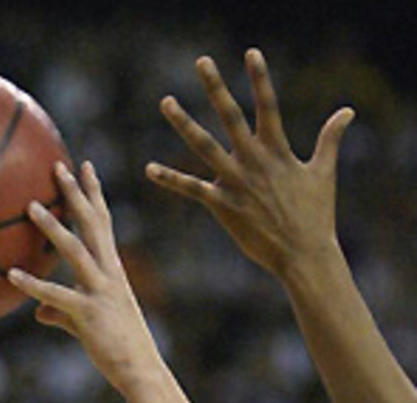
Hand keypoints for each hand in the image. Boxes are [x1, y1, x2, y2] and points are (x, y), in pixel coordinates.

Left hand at [9, 161, 152, 393]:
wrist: (140, 371)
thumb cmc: (118, 347)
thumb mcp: (86, 324)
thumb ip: (62, 313)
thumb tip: (39, 313)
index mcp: (113, 270)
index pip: (103, 222)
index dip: (94, 193)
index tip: (84, 165)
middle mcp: (110, 274)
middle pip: (93, 224)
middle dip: (77, 194)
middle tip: (59, 166)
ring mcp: (100, 291)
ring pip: (75, 251)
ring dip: (53, 227)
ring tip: (30, 206)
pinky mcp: (88, 314)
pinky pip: (56, 295)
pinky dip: (33, 285)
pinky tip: (11, 275)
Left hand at [145, 48, 353, 279]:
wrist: (304, 254)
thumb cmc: (315, 216)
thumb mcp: (323, 172)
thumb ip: (330, 138)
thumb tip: (348, 111)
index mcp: (278, 150)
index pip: (268, 105)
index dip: (260, 78)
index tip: (250, 52)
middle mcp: (254, 161)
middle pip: (231, 116)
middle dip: (216, 88)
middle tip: (202, 61)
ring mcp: (237, 182)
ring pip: (205, 146)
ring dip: (184, 123)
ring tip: (166, 102)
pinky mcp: (224, 206)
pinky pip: (192, 189)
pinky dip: (171, 179)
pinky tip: (149, 169)